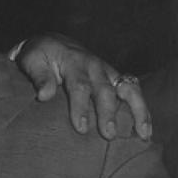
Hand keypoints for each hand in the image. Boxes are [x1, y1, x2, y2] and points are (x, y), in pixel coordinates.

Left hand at [13, 33, 150, 139]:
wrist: (54, 43)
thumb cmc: (40, 56)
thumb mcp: (32, 61)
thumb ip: (39, 77)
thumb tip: (44, 96)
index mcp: (74, 62)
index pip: (79, 85)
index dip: (81, 107)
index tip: (82, 128)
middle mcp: (95, 66)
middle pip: (105, 90)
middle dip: (108, 112)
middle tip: (108, 135)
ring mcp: (108, 72)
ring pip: (129, 88)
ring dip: (138, 110)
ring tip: (143, 133)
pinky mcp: (116, 79)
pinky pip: (134, 92)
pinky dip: (142, 109)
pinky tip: (146, 130)